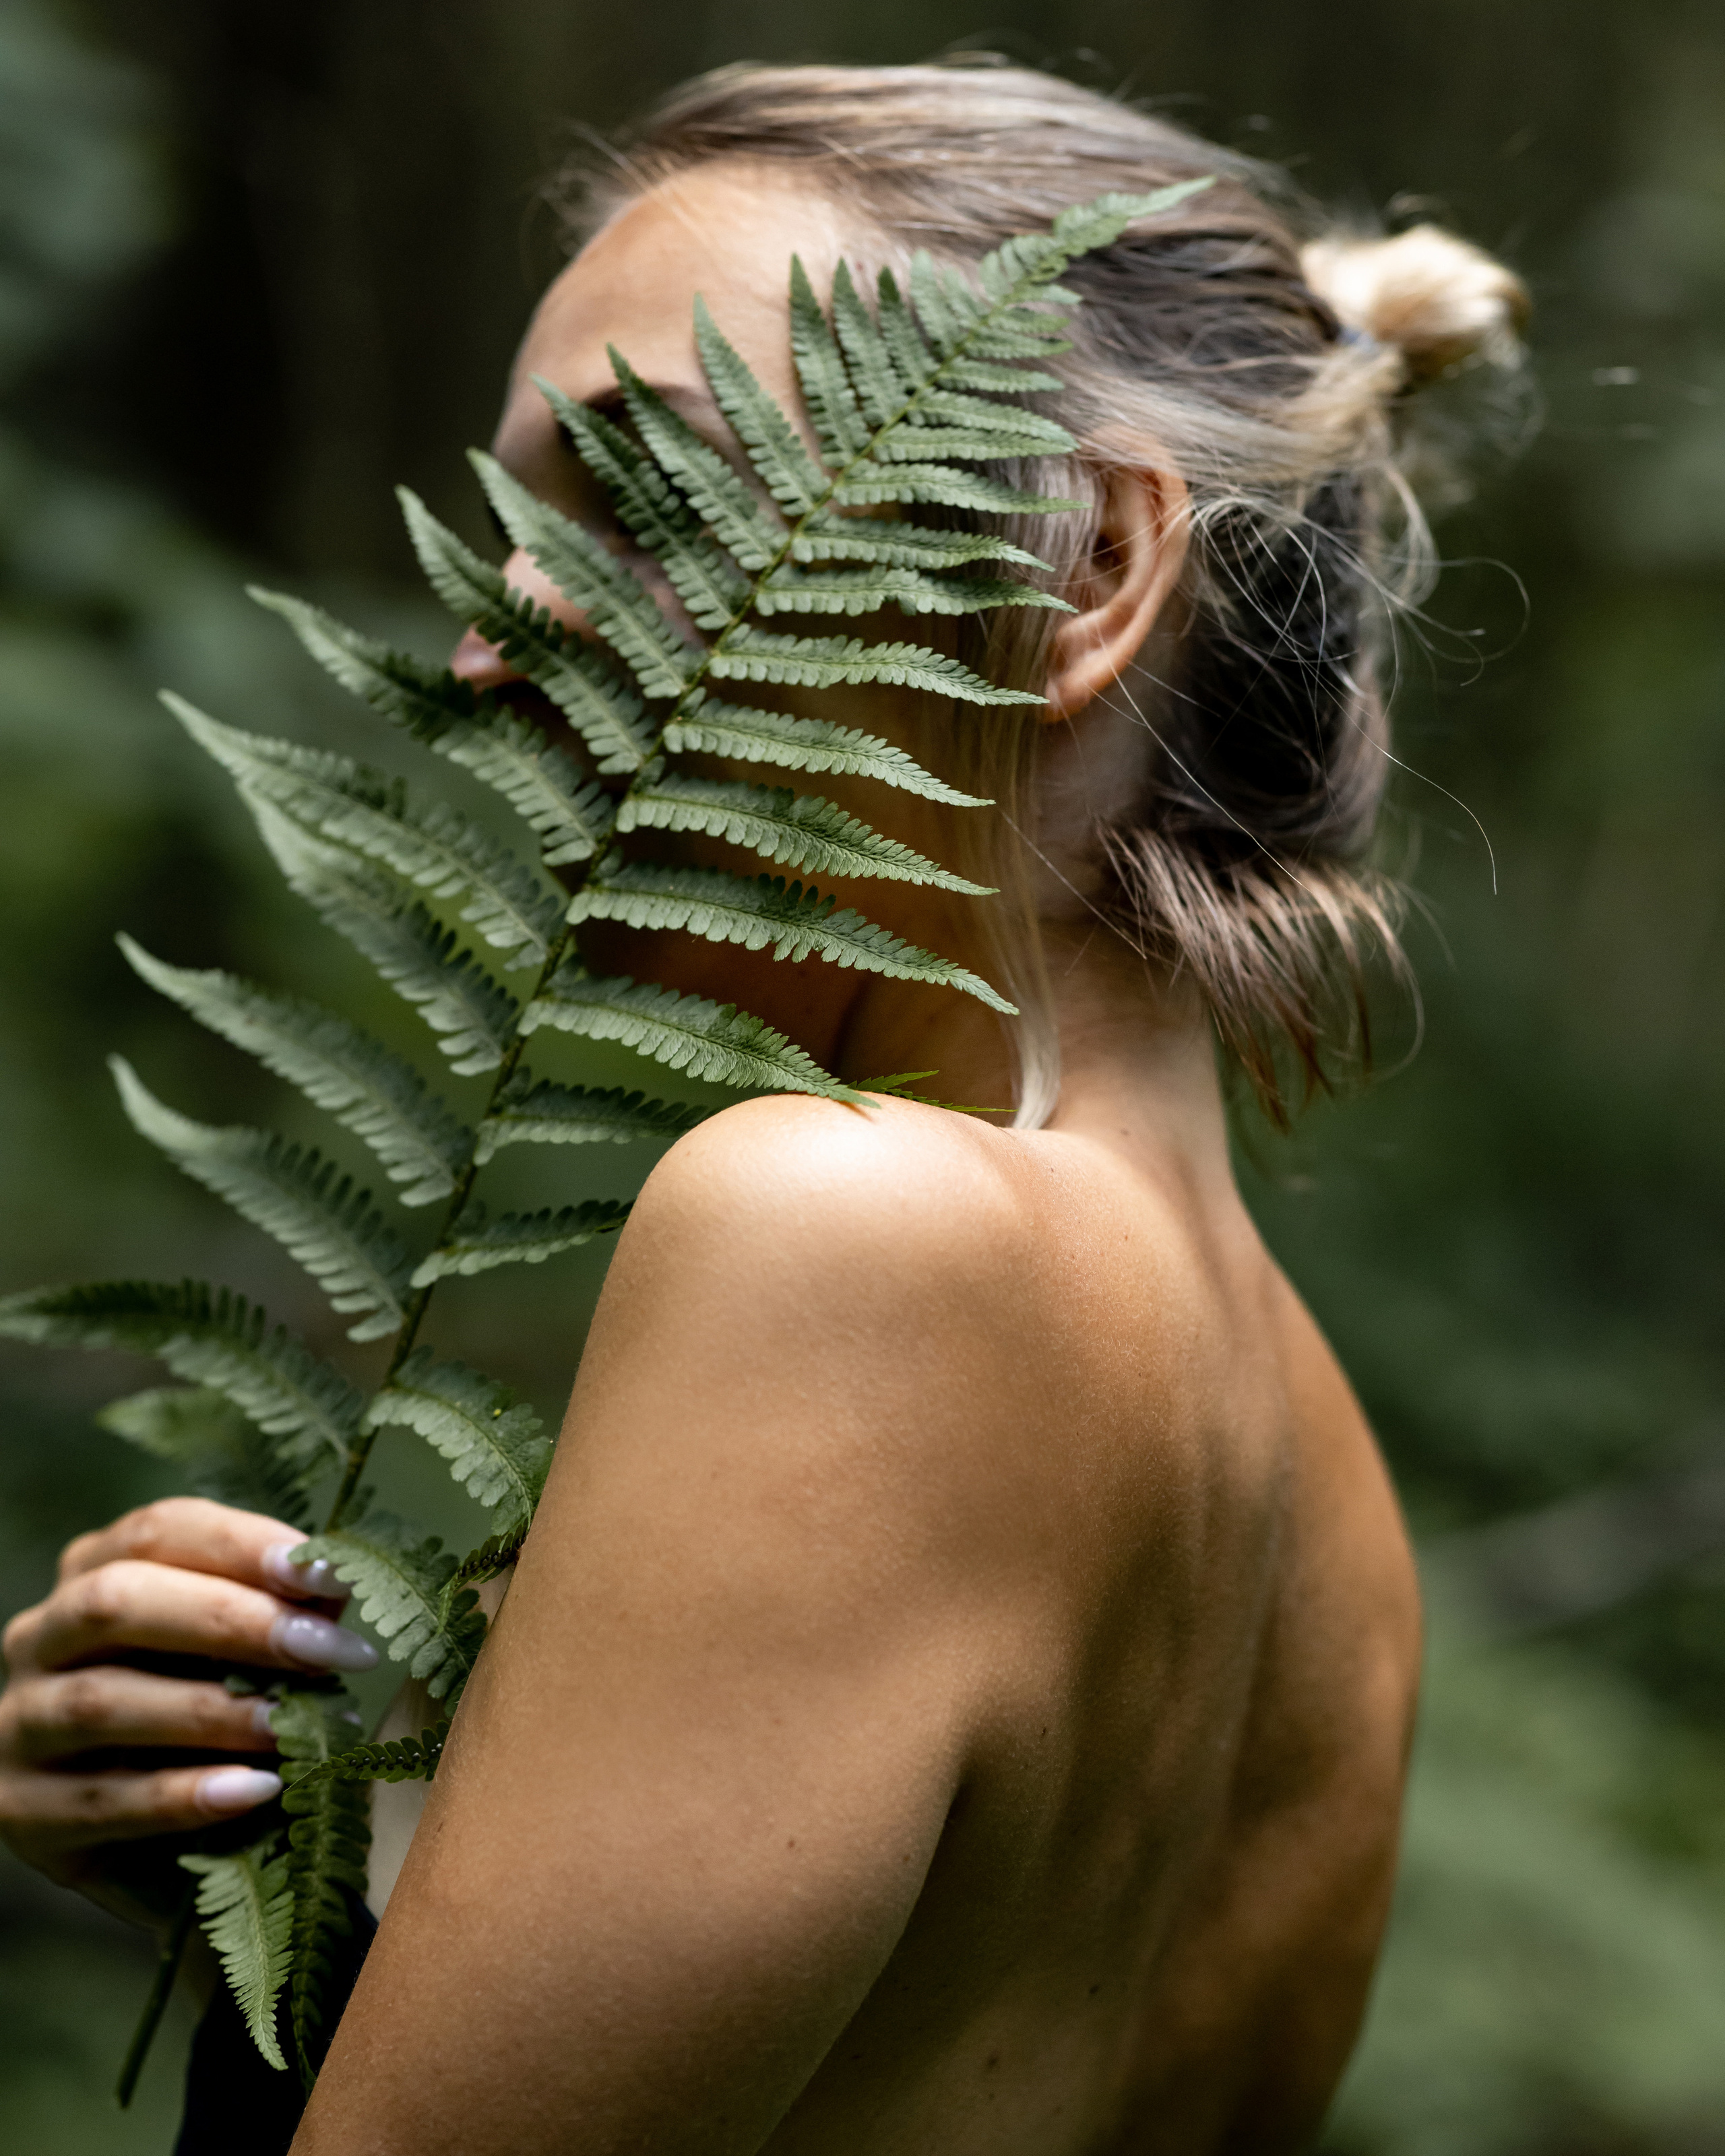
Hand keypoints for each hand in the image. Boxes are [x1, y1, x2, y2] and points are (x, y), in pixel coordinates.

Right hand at [0, 1496, 376, 1931]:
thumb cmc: (218, 1721)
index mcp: (95, 1572)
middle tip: (325, 1651)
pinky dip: (183, 1795)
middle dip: (231, 1621)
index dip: (243, 1546)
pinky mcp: (22, 1811)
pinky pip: (100, 1800)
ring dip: (209, 1711)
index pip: (159, 1530)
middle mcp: (41, 1637)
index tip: (324, 1574)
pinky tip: (256, 1791)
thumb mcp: (249, 1657)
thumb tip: (328, 1590)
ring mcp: (19, 1723)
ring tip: (291, 1726)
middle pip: (116, 1601)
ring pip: (99, 1700)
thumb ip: (282, 1616)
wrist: (172, 1851)